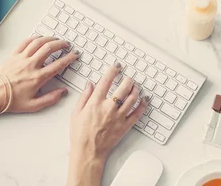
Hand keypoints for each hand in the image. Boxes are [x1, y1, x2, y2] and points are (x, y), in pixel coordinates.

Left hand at [0, 35, 77, 113]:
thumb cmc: (12, 100)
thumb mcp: (34, 105)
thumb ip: (51, 99)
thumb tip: (62, 92)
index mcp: (38, 77)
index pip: (58, 64)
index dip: (69, 58)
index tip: (74, 55)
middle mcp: (31, 65)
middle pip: (49, 48)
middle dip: (61, 44)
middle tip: (66, 45)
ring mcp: (22, 58)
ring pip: (38, 42)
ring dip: (49, 39)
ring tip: (55, 39)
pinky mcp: (14, 55)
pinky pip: (25, 42)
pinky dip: (34, 38)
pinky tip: (39, 38)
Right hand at [67, 63, 148, 185]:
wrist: (88, 152)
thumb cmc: (80, 135)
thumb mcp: (76, 113)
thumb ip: (84, 97)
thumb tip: (90, 84)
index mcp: (95, 103)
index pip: (106, 81)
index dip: (112, 71)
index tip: (116, 67)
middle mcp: (108, 108)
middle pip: (123, 87)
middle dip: (128, 79)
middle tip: (128, 77)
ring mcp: (118, 117)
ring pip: (132, 98)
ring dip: (136, 89)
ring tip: (135, 86)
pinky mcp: (125, 126)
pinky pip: (137, 113)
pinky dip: (143, 105)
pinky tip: (144, 100)